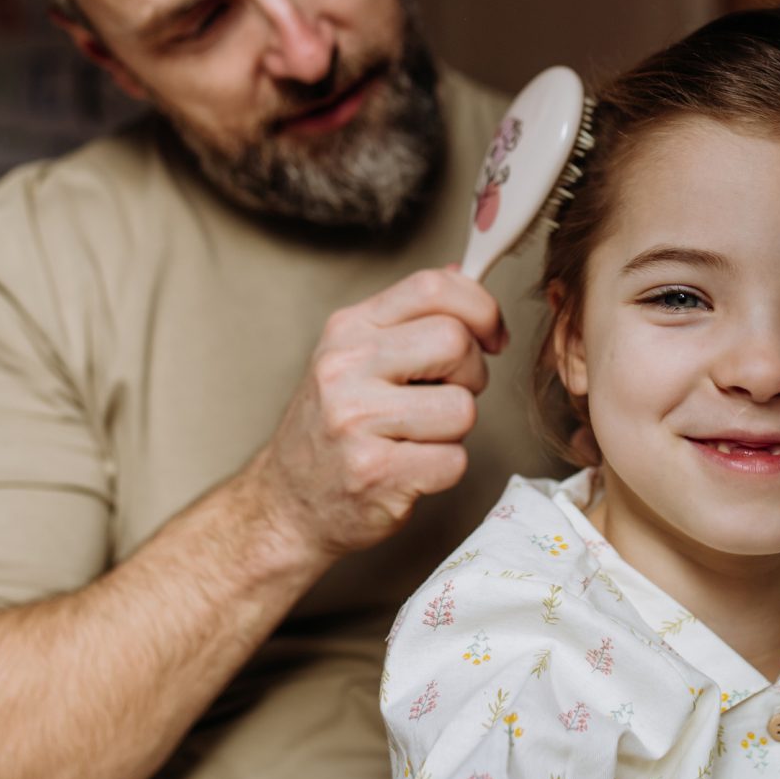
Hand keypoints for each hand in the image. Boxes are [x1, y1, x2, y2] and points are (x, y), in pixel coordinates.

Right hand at [251, 267, 507, 557]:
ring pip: (462, 408)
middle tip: (447, 395)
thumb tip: (460, 274)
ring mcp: (356, 420)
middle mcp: (346, 366)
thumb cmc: (334, 428)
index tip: (491, 337)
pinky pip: (454, 461)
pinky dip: (444, 470)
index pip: (432, 287)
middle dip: (472, 374)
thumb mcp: (355, 357)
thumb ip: (407, 317)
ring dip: (456, 429)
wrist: (288, 504)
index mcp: (348, 329)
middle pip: (456, 342)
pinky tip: (411, 469)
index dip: (481, 308)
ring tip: (419, 436)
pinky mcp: (375, 472)